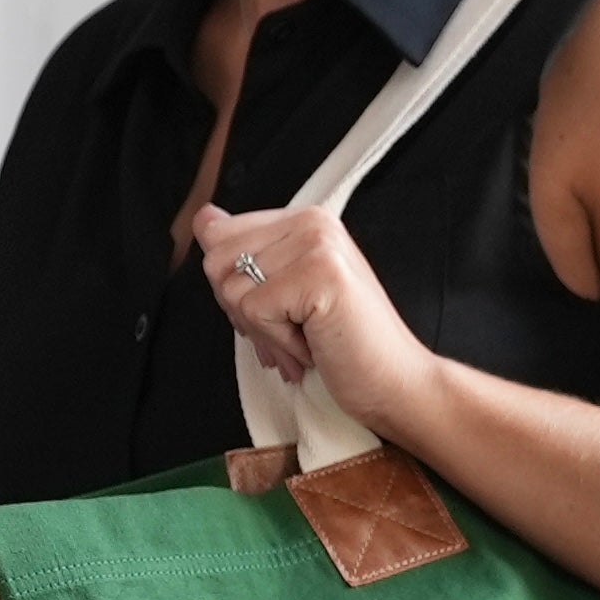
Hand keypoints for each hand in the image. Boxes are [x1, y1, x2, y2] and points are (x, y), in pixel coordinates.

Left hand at [192, 204, 443, 441]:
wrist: (395, 382)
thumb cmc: (344, 345)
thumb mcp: (284, 292)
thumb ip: (247, 256)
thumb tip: (204, 218)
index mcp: (304, 220)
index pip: (219, 235)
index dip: (233, 287)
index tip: (278, 311)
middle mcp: (312, 221)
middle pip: (217, 262)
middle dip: (242, 311)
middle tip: (292, 330)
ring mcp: (318, 244)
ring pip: (232, 289)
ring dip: (264, 331)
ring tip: (306, 338)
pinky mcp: (319, 273)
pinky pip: (255, 310)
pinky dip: (278, 341)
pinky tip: (313, 344)